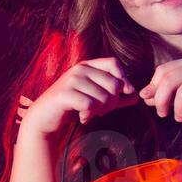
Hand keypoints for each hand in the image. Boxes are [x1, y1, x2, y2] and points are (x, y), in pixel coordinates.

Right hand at [17, 57, 139, 135]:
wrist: (45, 117)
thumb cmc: (72, 106)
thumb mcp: (96, 99)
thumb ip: (116, 97)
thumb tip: (136, 97)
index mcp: (88, 65)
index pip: (114, 63)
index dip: (124, 79)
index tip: (124, 94)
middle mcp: (80, 69)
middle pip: (114, 84)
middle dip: (112, 103)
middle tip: (101, 111)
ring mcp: (72, 80)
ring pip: (104, 98)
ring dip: (99, 111)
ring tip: (89, 114)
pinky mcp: (65, 94)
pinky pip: (91, 105)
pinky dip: (89, 115)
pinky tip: (82, 117)